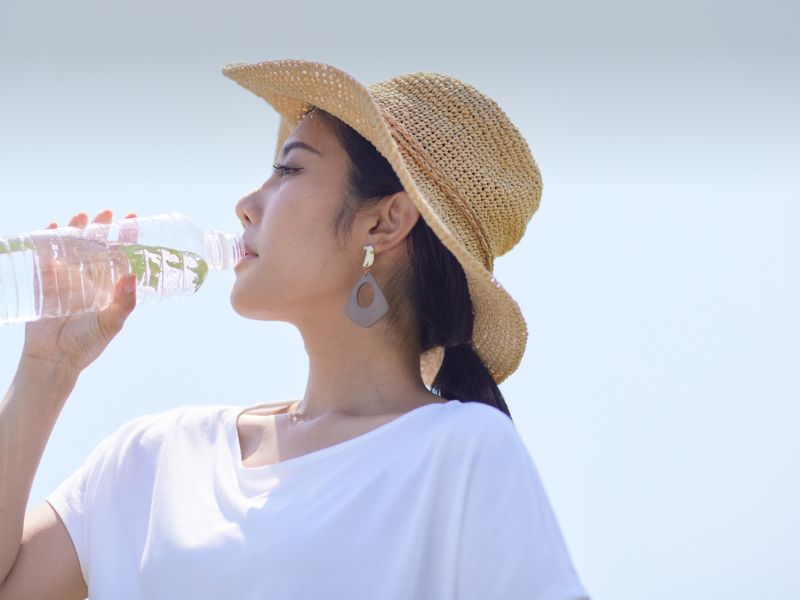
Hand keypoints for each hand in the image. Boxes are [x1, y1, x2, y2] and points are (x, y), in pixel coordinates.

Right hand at [21, 210, 139, 376]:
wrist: (54, 360)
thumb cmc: (86, 344)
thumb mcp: (110, 324)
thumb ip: (123, 303)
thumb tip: (131, 275)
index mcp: (108, 288)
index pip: (119, 257)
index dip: (126, 239)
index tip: (133, 219)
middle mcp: (89, 280)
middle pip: (96, 247)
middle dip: (102, 229)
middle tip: (108, 212)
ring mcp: (66, 280)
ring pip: (72, 248)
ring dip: (76, 231)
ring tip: (82, 216)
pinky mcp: (45, 283)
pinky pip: (45, 257)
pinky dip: (47, 241)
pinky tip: (52, 228)